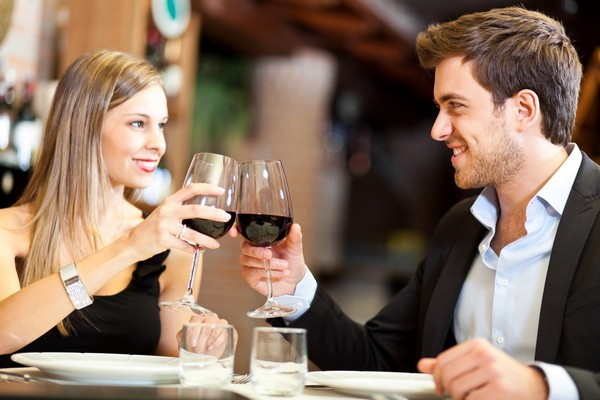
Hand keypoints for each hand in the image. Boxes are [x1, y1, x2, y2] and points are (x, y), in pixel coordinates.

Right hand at [125, 183, 231, 260]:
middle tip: (226, 217)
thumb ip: (181, 208)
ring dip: (206, 240)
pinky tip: (199, 250)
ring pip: (192, 233)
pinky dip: (193, 249)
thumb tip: (207, 210)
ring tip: (216, 244)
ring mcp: (164, 225)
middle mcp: (167, 210)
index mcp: (170, 201)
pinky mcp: (163, 239)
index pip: (190, 189)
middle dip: (214, 214)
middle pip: (195, 210)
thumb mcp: (165, 212)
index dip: (207, 188)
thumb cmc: (154, 226)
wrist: (133, 241)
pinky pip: (184, 245)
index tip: (221, 191)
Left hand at [176, 313, 238, 351]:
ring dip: (211, 339)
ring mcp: (220, 323)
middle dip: (203, 337)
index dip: (195, 331)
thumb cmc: (193, 347)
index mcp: (199, 318)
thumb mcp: (184, 341)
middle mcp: (210, 318)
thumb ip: (182, 334)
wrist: (203, 357)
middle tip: (199, 349)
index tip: (193, 343)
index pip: (197, 319)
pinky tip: (211, 347)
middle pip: (209, 322)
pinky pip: (224, 333)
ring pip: (218, 326)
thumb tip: (183, 330)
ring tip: (206, 349)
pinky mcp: (227, 330)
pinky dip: (217, 341)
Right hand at [233, 223, 305, 296]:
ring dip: (268, 264)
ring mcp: (250, 263)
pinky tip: (280, 273)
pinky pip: (251, 273)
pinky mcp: (250, 276)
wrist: (296, 280)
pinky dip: (266, 273)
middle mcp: (252, 250)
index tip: (234, 233)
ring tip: (285, 266)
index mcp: (261, 239)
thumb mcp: (295, 248)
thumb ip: (294, 237)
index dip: (235, 230)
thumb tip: (295, 226)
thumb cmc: (292, 261)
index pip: (243, 232)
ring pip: (249, 261)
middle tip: (270, 255)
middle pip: (245, 247)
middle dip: (257, 252)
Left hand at [417, 338, 548, 399]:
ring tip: (472, 397)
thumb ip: (449, 364)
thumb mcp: (476, 363)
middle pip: (448, 375)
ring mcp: (492, 371)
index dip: (437, 377)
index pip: (443, 360)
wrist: (533, 386)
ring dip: (461, 398)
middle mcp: (484, 354)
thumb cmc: (503, 375)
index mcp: (477, 345)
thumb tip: (422, 365)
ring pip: (457, 388)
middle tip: (457, 395)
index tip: (440, 386)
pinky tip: (482, 399)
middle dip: (449, 390)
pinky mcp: (499, 388)